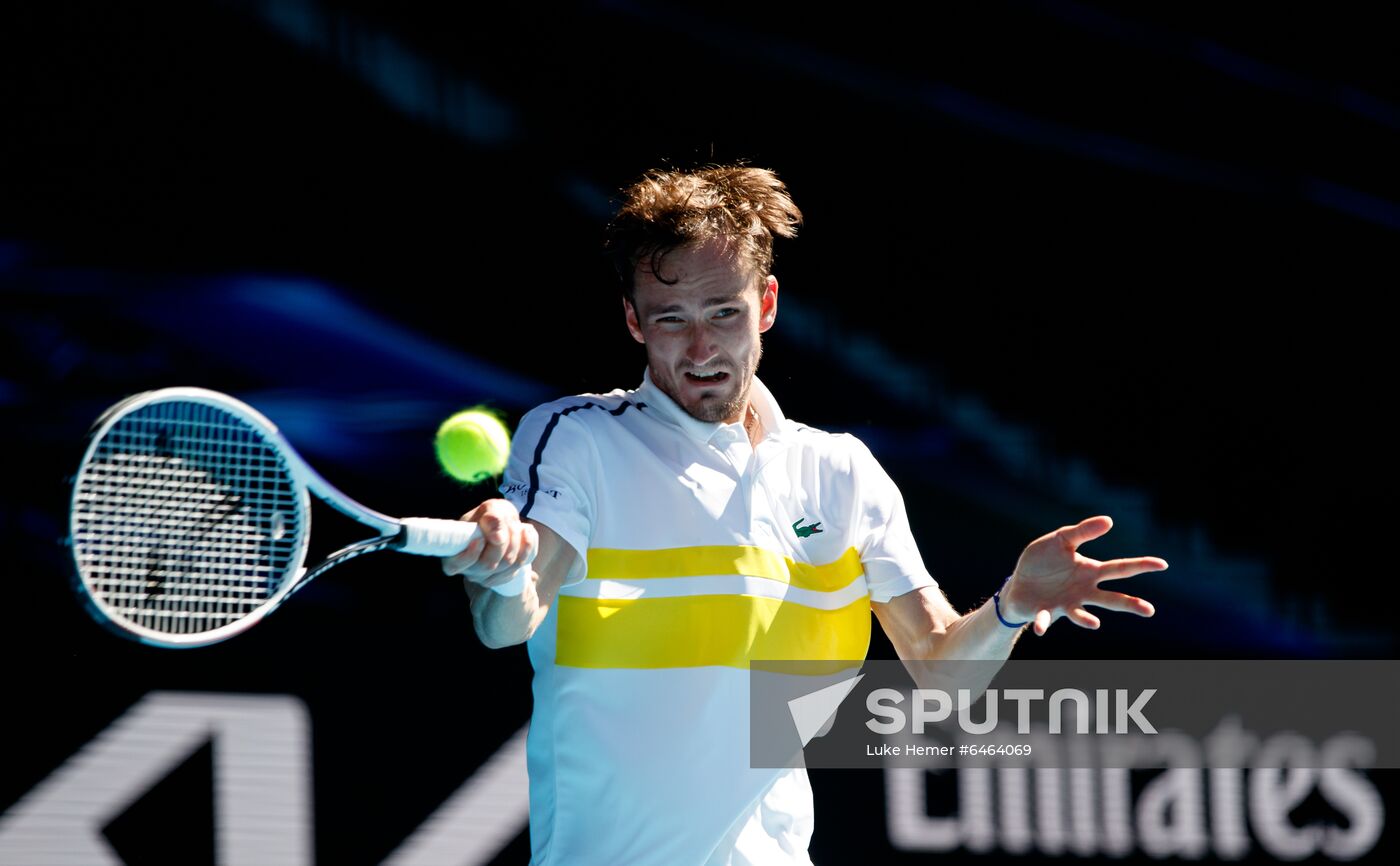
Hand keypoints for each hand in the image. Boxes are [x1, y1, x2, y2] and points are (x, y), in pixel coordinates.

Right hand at [440, 498, 538, 590]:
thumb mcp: (491, 508)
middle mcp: (468, 569)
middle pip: (488, 564)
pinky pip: (521, 566)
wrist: (506, 523)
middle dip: (504, 540)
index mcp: (454, 553)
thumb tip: (497, 537)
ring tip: (518, 526)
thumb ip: (492, 517)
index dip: (470, 554)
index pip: (454, 565)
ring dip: (517, 541)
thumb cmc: (492, 516)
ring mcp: (486, 577)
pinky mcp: (504, 578)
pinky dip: (528, 547)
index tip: (481, 538)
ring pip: (507, 565)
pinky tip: (526, 533)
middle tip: (509, 523)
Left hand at [1001, 515, 1166, 636]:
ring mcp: (1065, 604)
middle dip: (1130, 604)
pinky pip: (1045, 619)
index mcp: (1090, 572)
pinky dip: (1043, 623)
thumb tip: (1109, 520)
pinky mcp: (1044, 612)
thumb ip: (1082, 531)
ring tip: (1095, 623)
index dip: (1142, 565)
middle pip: (1111, 599)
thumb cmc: (1043, 561)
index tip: (1163, 564)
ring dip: (1086, 620)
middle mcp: (1083, 591)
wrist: (1019, 583)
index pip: (1121, 568)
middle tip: (1149, 610)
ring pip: (1081, 614)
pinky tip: (1041, 630)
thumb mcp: (1061, 540)